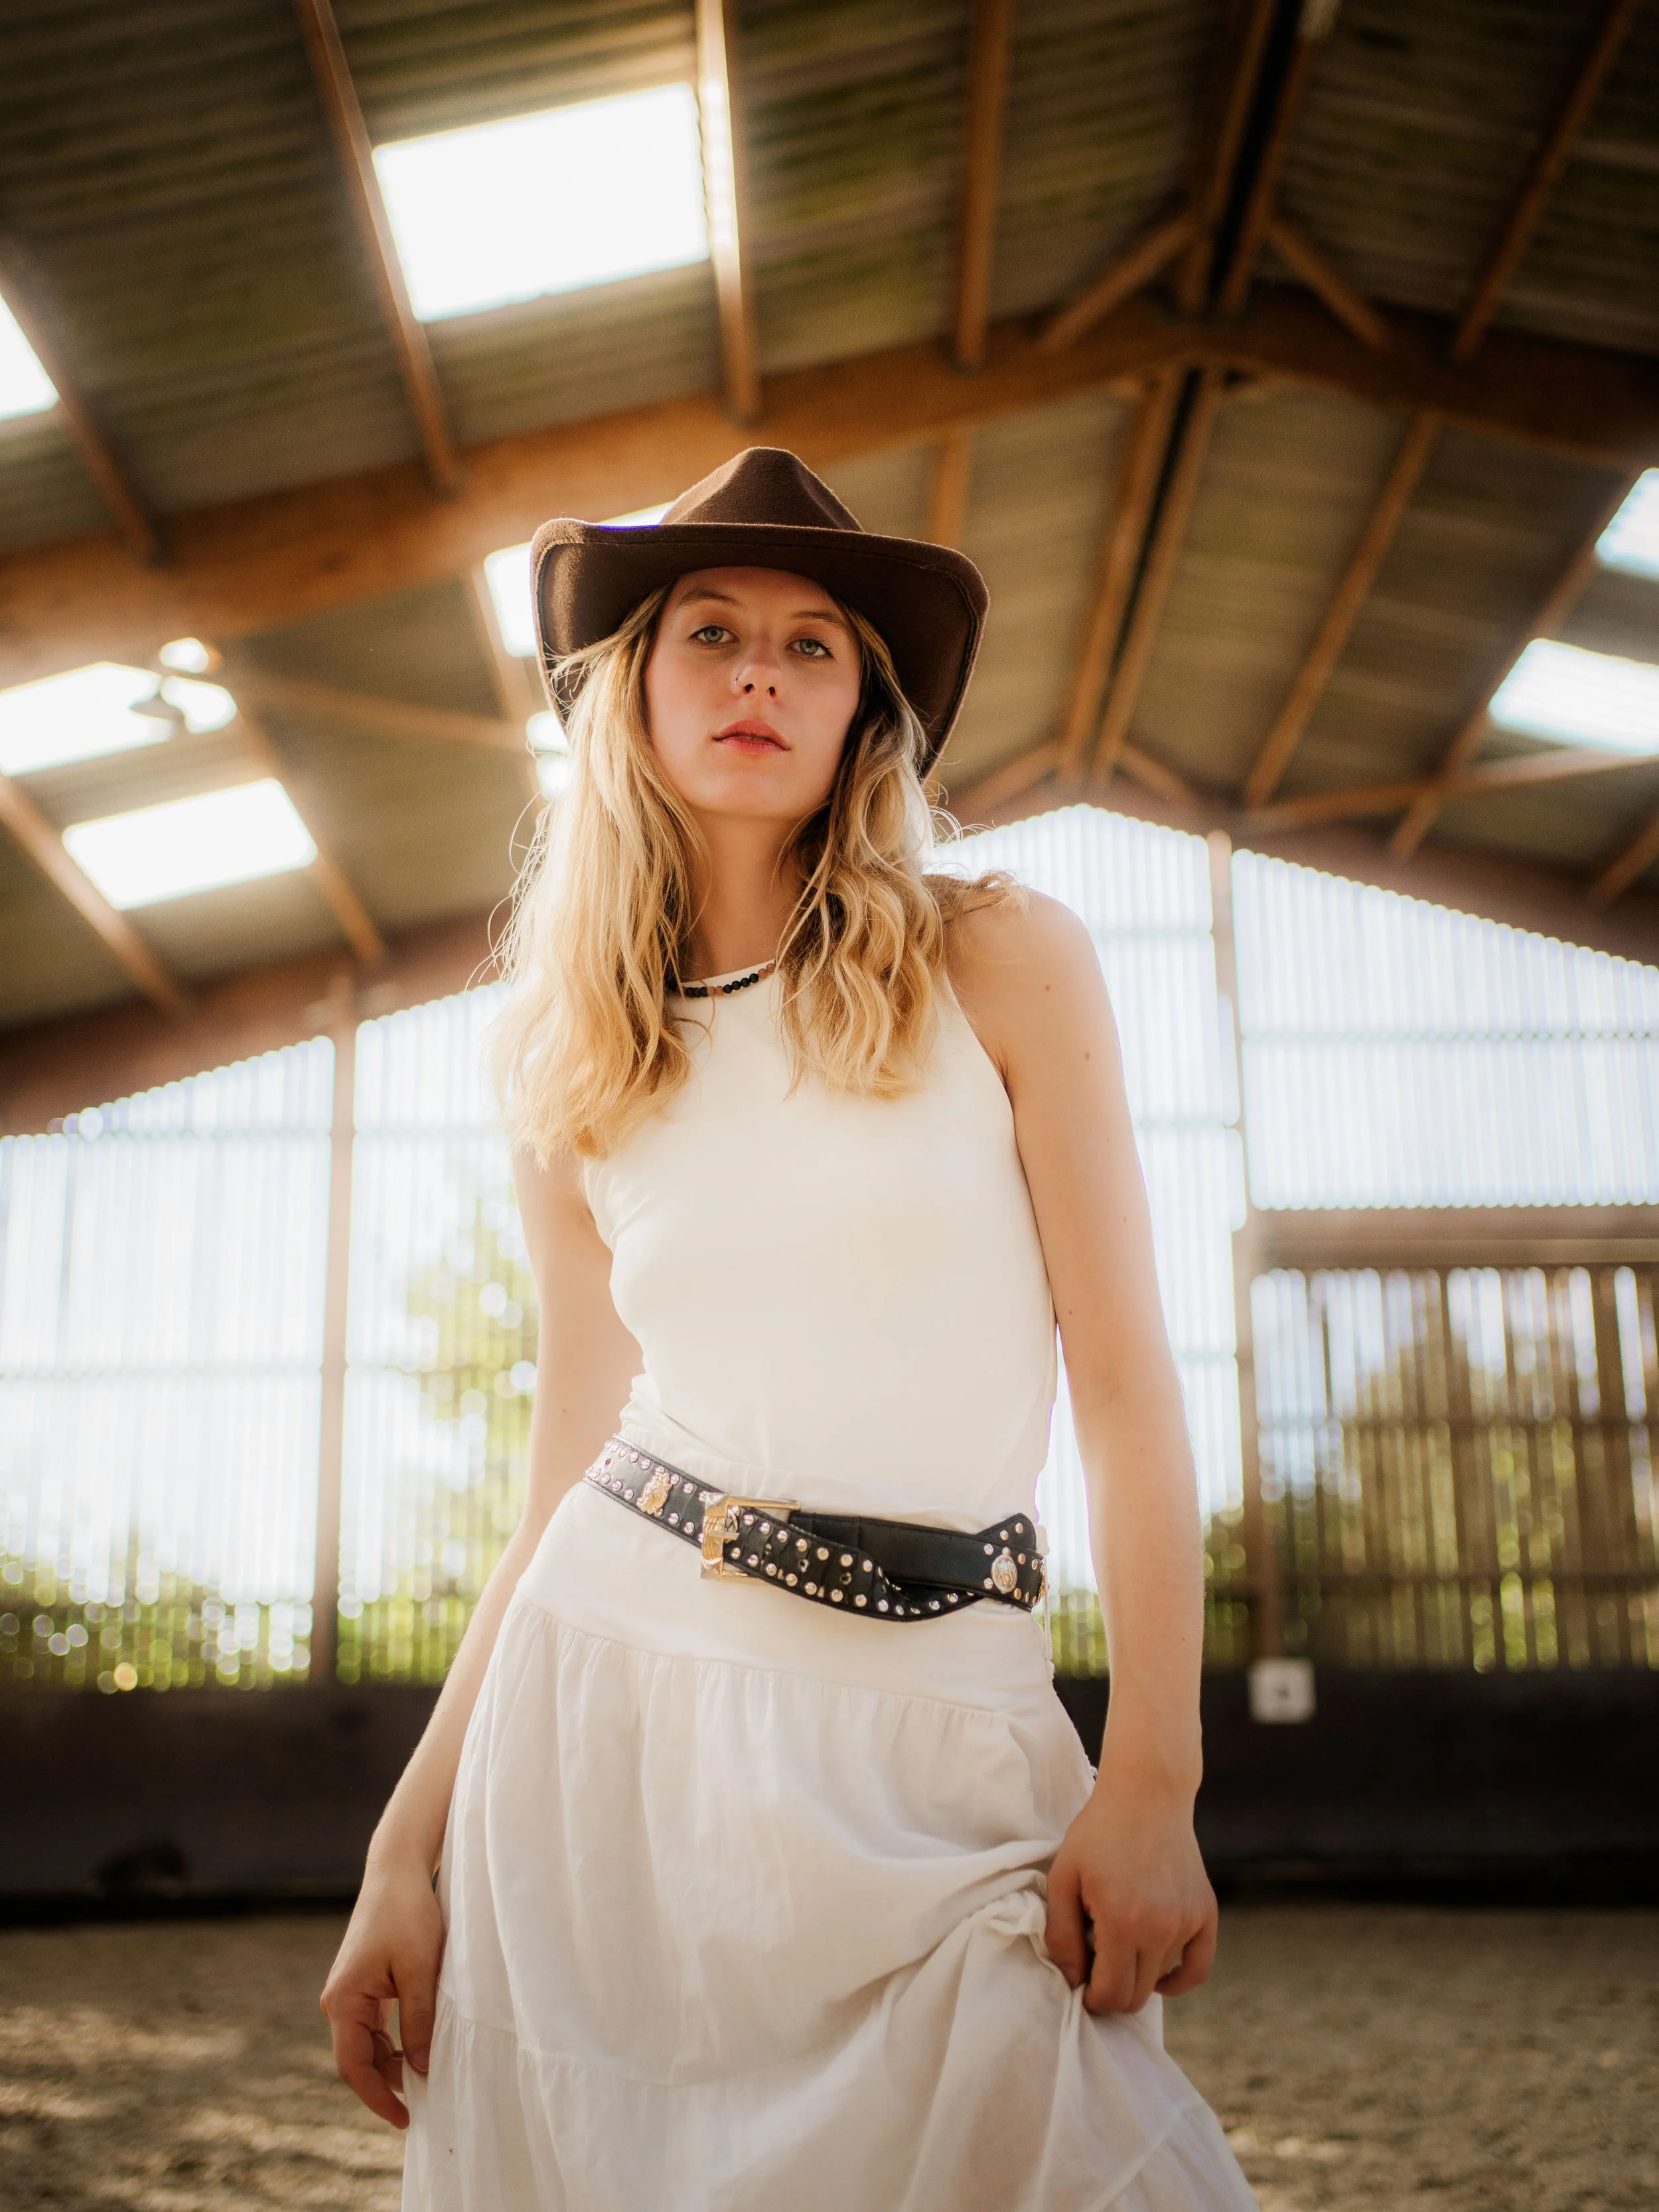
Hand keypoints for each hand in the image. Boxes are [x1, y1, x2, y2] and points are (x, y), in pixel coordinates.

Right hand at [320, 1852, 444, 2127]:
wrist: (396, 1871)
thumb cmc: (408, 1914)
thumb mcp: (420, 1971)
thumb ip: (418, 2022)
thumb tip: (420, 2070)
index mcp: (344, 2000)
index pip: (354, 2067)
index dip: (378, 2098)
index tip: (405, 2119)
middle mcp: (338, 2001)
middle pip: (359, 2059)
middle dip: (388, 2084)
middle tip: (425, 2102)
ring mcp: (348, 1993)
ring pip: (367, 2044)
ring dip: (392, 2063)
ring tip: (427, 2079)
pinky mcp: (362, 1985)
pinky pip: (373, 2026)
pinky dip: (393, 2042)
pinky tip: (418, 2050)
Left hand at [1044, 1767, 1216, 2014]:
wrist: (1146, 1793)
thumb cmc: (1097, 1833)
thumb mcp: (1063, 1878)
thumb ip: (1061, 1935)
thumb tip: (1073, 1981)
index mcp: (1123, 1924)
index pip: (1112, 1995)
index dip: (1091, 1997)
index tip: (1080, 1981)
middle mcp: (1161, 1930)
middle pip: (1136, 1997)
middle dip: (1111, 1992)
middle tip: (1094, 1965)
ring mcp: (1188, 1923)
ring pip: (1159, 1978)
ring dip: (1137, 1971)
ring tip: (1117, 1935)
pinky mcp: (1206, 1914)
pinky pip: (1197, 1968)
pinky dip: (1176, 1979)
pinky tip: (1155, 1971)